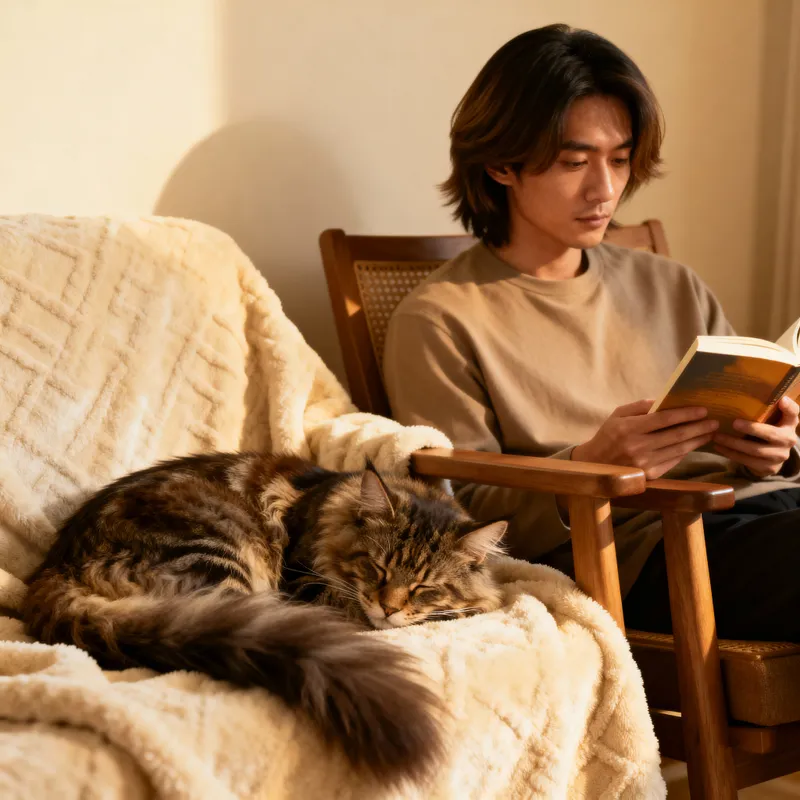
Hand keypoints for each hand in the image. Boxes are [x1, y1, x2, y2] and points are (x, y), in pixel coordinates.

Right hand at [571, 399, 718, 478]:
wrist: (595, 465)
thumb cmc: (608, 435)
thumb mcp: (617, 415)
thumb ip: (640, 406)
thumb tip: (665, 400)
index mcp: (629, 428)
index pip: (664, 419)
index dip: (686, 414)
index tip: (702, 409)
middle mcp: (638, 446)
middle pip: (676, 435)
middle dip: (699, 427)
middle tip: (714, 422)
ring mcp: (645, 463)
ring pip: (679, 449)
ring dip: (697, 440)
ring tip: (710, 432)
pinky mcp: (650, 475)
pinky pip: (673, 461)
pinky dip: (686, 452)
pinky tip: (694, 444)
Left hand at [712, 396, 798, 477]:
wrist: (772, 459)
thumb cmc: (767, 432)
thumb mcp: (771, 420)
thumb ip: (766, 409)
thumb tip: (744, 392)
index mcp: (789, 424)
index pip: (794, 414)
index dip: (789, 408)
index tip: (781, 400)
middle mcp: (788, 440)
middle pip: (771, 434)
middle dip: (752, 428)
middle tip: (734, 423)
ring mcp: (779, 456)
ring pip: (755, 450)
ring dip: (733, 443)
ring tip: (717, 436)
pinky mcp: (769, 468)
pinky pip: (747, 461)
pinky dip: (731, 454)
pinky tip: (718, 447)